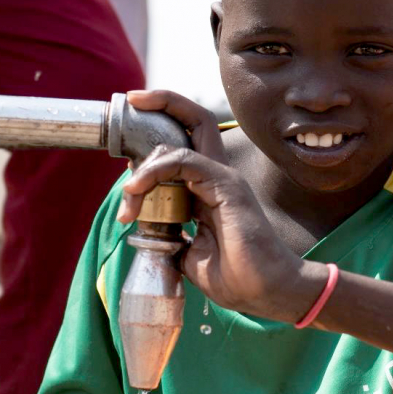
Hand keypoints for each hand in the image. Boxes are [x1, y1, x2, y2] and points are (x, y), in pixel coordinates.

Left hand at [117, 90, 323, 322]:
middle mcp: (217, 174)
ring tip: (127, 194)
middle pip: (192, 120)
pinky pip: (184, 161)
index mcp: (208, 186)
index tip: (125, 149)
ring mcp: (223, 177)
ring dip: (144, 164)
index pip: (184, 141)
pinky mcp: (226, 186)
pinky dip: (156, 170)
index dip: (155, 135)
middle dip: (160, 102)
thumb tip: (145, 233)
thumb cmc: (237, 278)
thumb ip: (169, 236)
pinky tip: (137, 189)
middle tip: (129, 101)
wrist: (267, 292)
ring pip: (182, 137)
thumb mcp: (188, 255)